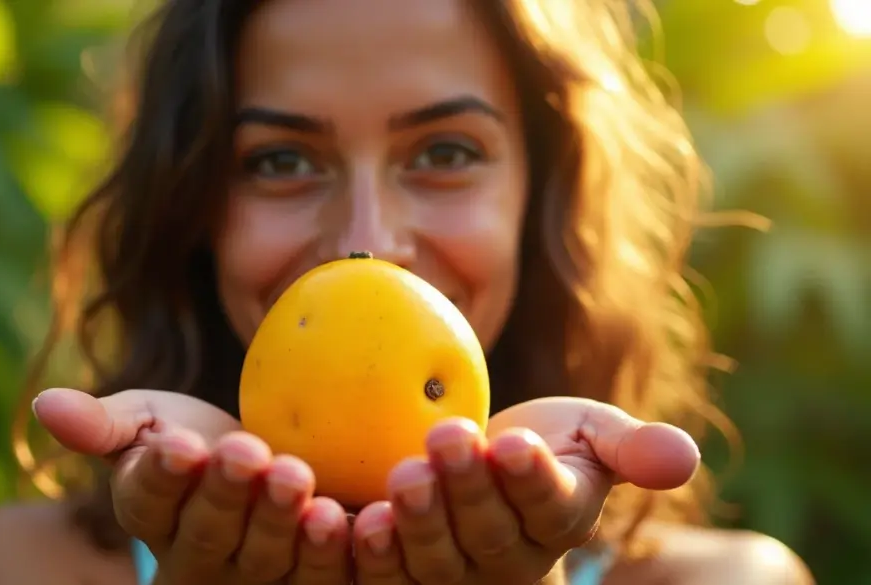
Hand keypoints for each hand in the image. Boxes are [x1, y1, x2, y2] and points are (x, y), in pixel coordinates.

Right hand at [33, 388, 352, 583]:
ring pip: (262, 555)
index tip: (178, 444)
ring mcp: (250, 575)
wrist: (269, 462)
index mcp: (150, 512)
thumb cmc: (199, 439)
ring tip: (294, 477)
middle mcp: (194, 555)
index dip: (163, 475)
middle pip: (207, 530)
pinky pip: (313, 574)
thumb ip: (107, 423)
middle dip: (226, 492)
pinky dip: (324, 550)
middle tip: (245, 451)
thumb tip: (44, 402)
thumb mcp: (151, 419)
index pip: (148, 498)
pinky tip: (337, 516)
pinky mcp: (301, 579)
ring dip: (277, 520)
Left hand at [350, 397, 699, 584]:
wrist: (479, 466)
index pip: (552, 505)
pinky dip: (370, 551)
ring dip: (420, 520)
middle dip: (469, 487)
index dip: (533, 478)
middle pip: (490, 532)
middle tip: (448, 439)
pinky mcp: (403, 573)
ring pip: (438, 558)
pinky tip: (355, 519)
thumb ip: (629, 447)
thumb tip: (683, 457)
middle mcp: (509, 557)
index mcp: (558, 517)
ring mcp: (454, 571)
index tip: (516, 443)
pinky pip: (386, 573)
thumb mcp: (589, 434)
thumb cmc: (543, 442)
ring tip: (405, 476)